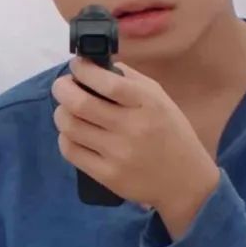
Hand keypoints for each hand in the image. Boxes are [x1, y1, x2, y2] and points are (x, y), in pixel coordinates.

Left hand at [52, 58, 220, 236]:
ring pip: (70, 126)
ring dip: (61, 113)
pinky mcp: (107, 176)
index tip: (76, 65)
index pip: (109, 83)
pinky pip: (71, 151)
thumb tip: (94, 65)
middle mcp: (132, 128)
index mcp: (148, 104)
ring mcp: (118, 154)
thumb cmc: (170, 132)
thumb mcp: (160, 99)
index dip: (84, 70)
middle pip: (80, 104)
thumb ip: (129, 80)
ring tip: (66, 109)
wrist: (184, 181)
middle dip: (62, 89)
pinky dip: (65, 137)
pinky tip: (73, 133)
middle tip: (62, 86)